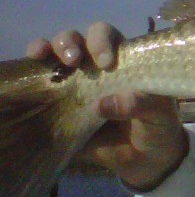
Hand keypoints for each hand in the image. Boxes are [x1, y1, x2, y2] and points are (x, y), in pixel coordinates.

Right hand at [26, 22, 188, 190]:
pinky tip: (32, 73)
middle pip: (76, 39)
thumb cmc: (157, 126)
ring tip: (49, 60)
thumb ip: (142, 104)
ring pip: (54, 56)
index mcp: (123, 61)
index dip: (102, 41)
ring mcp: (76, 86)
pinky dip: (34, 74)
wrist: (145, 160)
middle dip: (69, 42)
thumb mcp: (161, 113)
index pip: (107, 36)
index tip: (106, 62)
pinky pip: (43, 87)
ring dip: (48, 50)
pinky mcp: (61, 107)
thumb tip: (104, 104)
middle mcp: (96, 68)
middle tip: (74, 60)